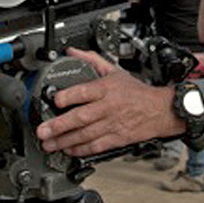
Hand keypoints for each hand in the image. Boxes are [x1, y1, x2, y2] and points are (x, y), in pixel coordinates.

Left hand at [35, 48, 183, 155]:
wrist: (160, 110)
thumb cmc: (137, 92)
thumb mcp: (115, 71)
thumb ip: (92, 61)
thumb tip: (72, 52)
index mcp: (107, 88)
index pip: (85, 91)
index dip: (68, 96)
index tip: (55, 100)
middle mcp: (108, 107)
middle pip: (81, 117)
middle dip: (59, 125)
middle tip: (42, 130)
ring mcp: (112, 124)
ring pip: (85, 134)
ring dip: (65, 141)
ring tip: (49, 144)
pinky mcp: (117, 139)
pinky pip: (96, 146)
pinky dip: (81, 150)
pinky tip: (69, 150)